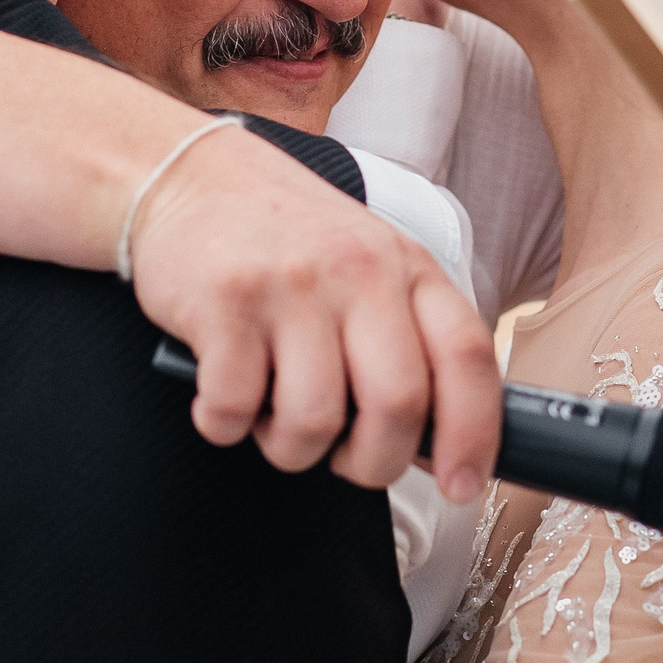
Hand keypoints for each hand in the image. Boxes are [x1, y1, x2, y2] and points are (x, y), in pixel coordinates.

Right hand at [126, 124, 500, 502]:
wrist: (189, 177)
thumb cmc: (287, 239)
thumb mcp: (370, 266)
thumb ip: (408, 339)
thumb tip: (438, 444)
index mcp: (407, 268)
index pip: (468, 359)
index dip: (474, 435)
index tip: (462, 485)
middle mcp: (358, 271)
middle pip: (397, 405)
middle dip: (372, 462)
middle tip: (345, 458)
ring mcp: (291, 285)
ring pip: (313, 423)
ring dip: (291, 447)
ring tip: (272, 415)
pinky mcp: (224, 302)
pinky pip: (233, 410)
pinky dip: (224, 424)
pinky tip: (221, 394)